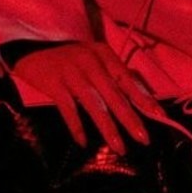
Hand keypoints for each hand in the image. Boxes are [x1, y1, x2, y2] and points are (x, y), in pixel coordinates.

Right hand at [11, 40, 167, 154]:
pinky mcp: (53, 83)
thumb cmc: (68, 56)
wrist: (31, 45)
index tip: (159, 116)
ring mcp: (71, 72)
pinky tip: (83, 142)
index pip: (128, 79)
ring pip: (94, 104)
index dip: (144, 98)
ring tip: (120, 147)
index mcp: (103, 54)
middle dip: (130, 118)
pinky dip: (76, 126)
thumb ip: (112, 75)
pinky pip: (67, 108)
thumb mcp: (93, 58)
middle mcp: (90, 62)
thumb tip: (139, 96)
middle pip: (114, 94)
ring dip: (108, 127)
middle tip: (144, 139)